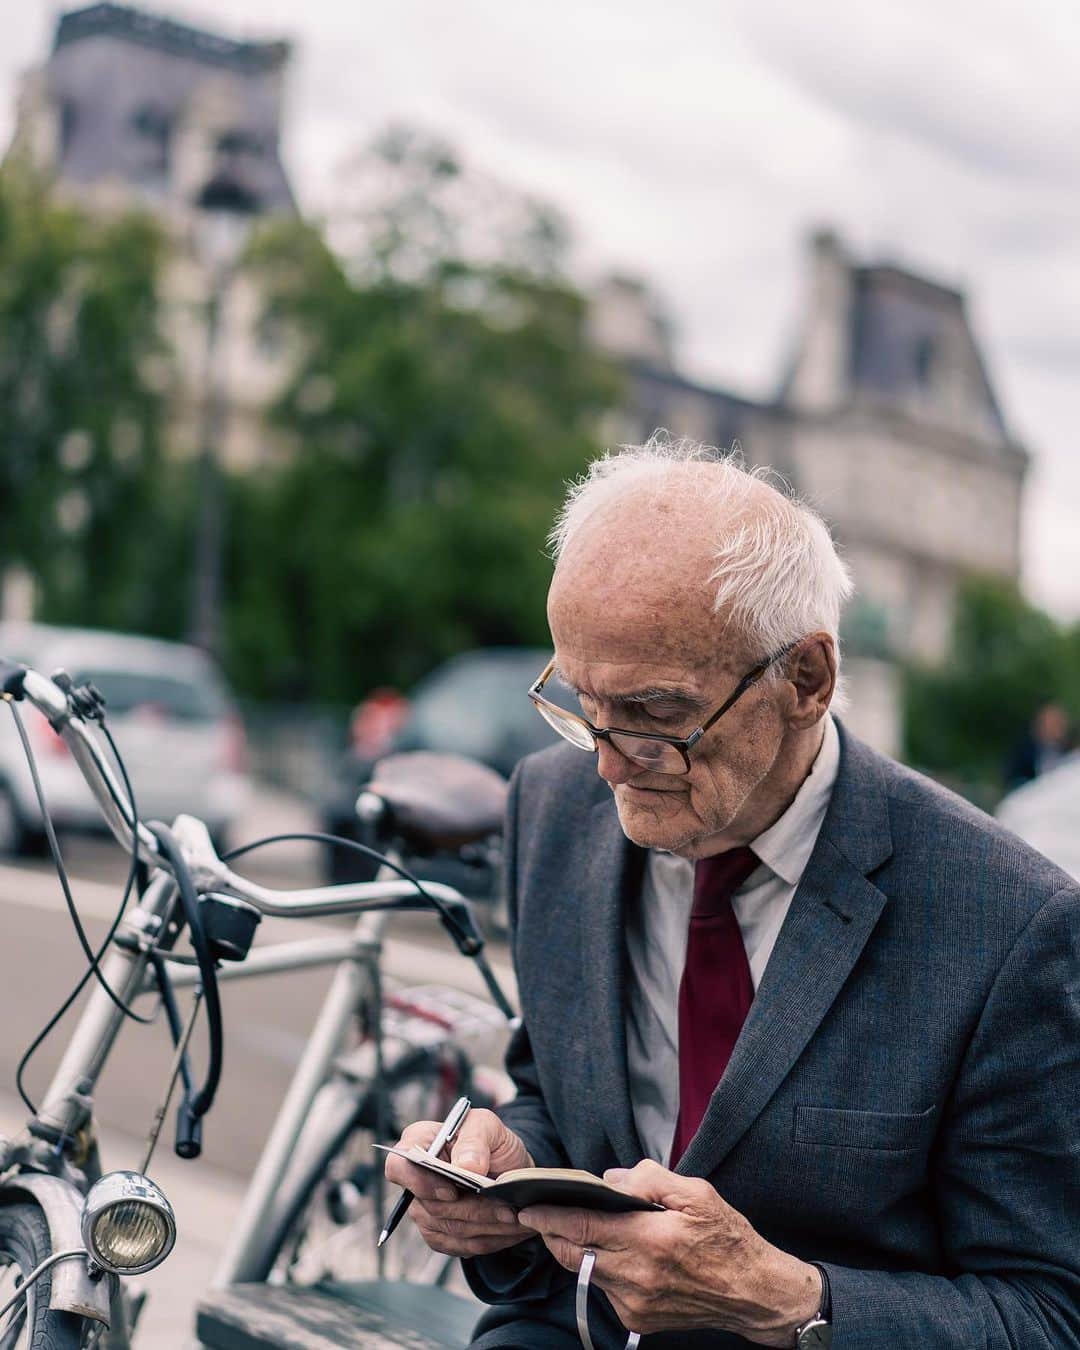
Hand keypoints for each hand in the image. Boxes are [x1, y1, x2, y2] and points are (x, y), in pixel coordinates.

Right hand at [383, 1109, 535, 1257]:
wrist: (507, 1167)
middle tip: (507, 1209)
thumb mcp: (488, 1125)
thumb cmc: (491, 1141)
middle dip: (473, 1209)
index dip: (419, 1183)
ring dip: (486, 1227)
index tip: (452, 1191)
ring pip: (450, 1228)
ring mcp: (425, 1210)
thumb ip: (475, 1139)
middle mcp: (415, 1179)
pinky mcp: (439, 1234)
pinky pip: (461, 1245)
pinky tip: (510, 1230)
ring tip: (516, 1219)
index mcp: (419, 1143)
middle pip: (432, 1206)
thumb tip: (466, 1165)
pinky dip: (488, 1240)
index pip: (398, 1166)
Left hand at [517, 1159, 820, 1345]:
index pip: (581, 1227)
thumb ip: (648, 1179)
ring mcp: (635, 1302)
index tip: (526, 1206)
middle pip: (572, 1254)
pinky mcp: (638, 1318)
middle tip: (541, 1214)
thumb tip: (608, 1178)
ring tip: (579, 1226)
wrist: (754, 1293)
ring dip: (577, 1250)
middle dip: (552, 1233)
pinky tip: (615, 1252)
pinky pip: (605, 1288)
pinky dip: (601, 1267)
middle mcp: (637, 1276)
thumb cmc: (727, 1238)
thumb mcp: (695, 1192)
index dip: (548, 1216)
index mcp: (649, 1240)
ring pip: (586, 1271)